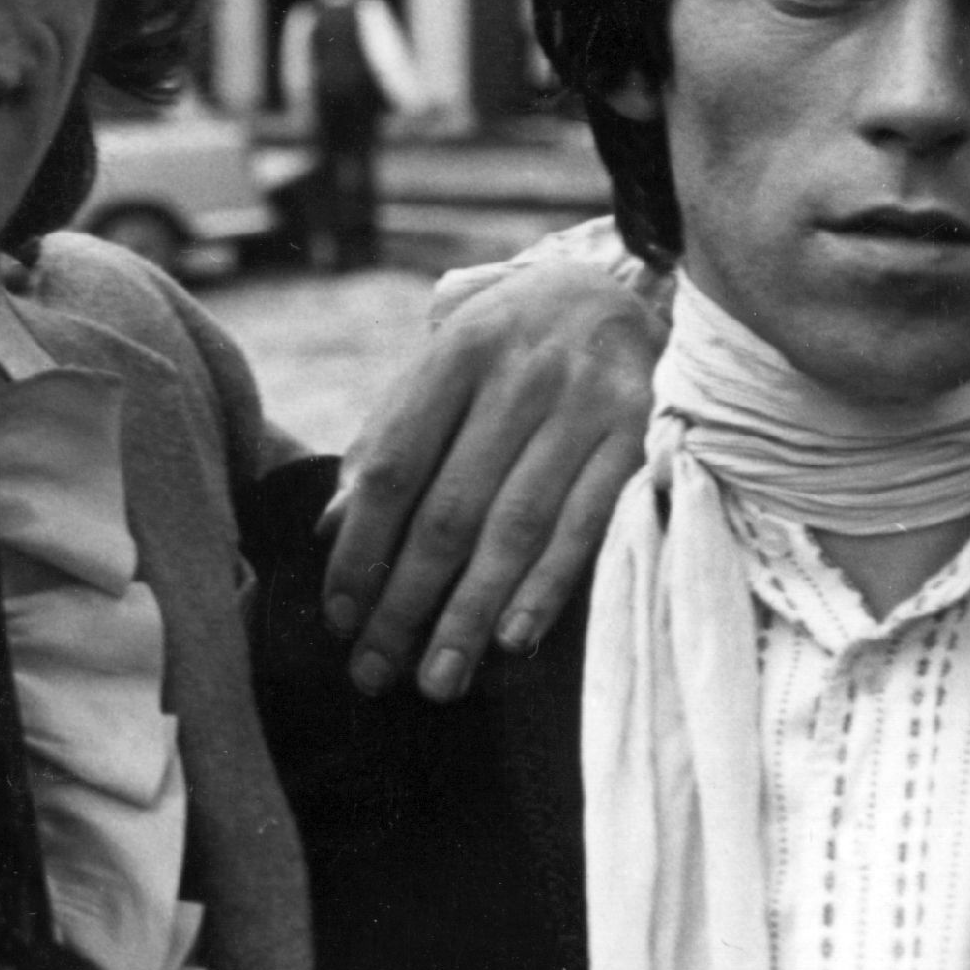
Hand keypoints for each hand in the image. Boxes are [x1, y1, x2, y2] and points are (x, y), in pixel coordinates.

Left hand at [321, 258, 660, 698]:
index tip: (340, 617)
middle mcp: (520, 376)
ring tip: (438, 678)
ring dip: (470, 613)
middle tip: (376, 673)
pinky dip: (548, 586)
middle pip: (449, 510)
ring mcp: (585, 405)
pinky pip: (587, 525)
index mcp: (456, 354)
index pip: (394, 466)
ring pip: (515, 527)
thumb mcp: (443, 369)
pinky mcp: (640, 435)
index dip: (361, 547)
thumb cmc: (507, 349)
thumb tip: (329, 527)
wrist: (616, 291)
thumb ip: (390, 439)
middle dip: (406, 602)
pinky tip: (512, 639)